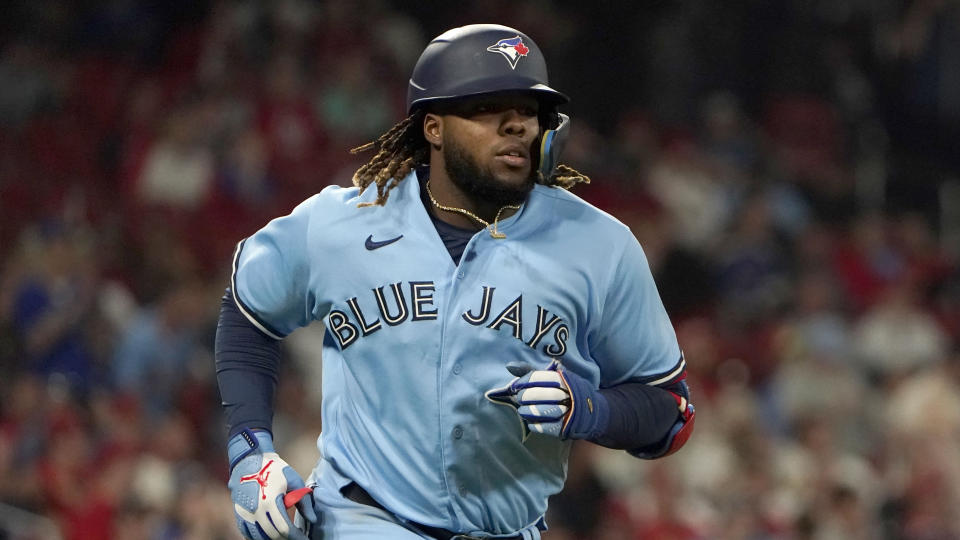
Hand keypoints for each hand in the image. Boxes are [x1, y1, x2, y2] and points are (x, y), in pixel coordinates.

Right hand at [227, 430, 316, 539]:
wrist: (248, 460)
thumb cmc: (274, 469)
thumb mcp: (293, 481)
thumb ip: (303, 502)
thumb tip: (313, 520)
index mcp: (270, 501)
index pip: (285, 529)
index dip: (296, 537)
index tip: (305, 539)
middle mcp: (254, 510)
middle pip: (273, 536)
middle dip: (287, 539)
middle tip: (297, 537)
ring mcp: (244, 514)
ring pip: (260, 537)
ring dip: (273, 538)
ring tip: (285, 535)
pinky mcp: (238, 514)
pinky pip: (248, 533)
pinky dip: (259, 536)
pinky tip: (270, 534)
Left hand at [485, 360, 606, 439]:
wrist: (593, 410)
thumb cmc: (567, 390)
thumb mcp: (553, 377)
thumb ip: (531, 371)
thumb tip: (508, 366)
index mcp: (563, 378)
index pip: (538, 377)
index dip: (524, 381)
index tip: (516, 386)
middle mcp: (567, 393)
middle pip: (539, 394)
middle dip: (525, 397)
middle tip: (519, 399)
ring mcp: (569, 411)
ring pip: (543, 411)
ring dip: (528, 412)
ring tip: (521, 411)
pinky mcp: (567, 427)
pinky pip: (548, 427)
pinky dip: (536, 426)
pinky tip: (531, 423)